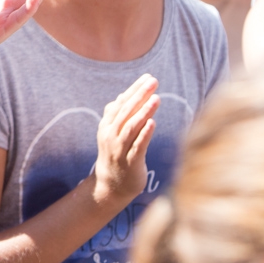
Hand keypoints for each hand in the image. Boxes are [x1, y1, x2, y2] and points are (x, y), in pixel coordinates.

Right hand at [92, 75, 157, 209]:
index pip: (121, 102)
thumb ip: (118, 115)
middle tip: (154, 82)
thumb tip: (123, 95)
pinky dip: (144, 134)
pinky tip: (153, 123)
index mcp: (107, 125)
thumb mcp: (113, 133)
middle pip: (126, 111)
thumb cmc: (116, 154)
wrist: (111, 185)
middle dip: (140, 95)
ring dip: (143, 111)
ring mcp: (119, 149)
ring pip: (131, 126)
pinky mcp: (130, 162)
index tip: (148, 77)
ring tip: (156, 99)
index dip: (134, 89)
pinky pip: (137, 146)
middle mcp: (111, 135)